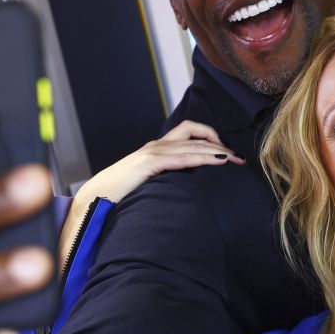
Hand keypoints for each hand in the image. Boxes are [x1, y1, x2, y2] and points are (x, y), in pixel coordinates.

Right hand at [74, 120, 243, 205]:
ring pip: (194, 143)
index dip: (212, 140)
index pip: (190, 134)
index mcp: (157, 149)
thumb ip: (165, 181)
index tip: (228, 156)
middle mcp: (157, 145)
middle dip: (220, 145)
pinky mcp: (150, 162)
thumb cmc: (120, 196)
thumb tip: (185, 190)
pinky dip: (203, 157)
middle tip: (239, 160)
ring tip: (234, 160)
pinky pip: (183, 156)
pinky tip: (218, 162)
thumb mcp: (148, 184)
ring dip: (217, 150)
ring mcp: (153, 152)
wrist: (95, 199)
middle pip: (197, 135)